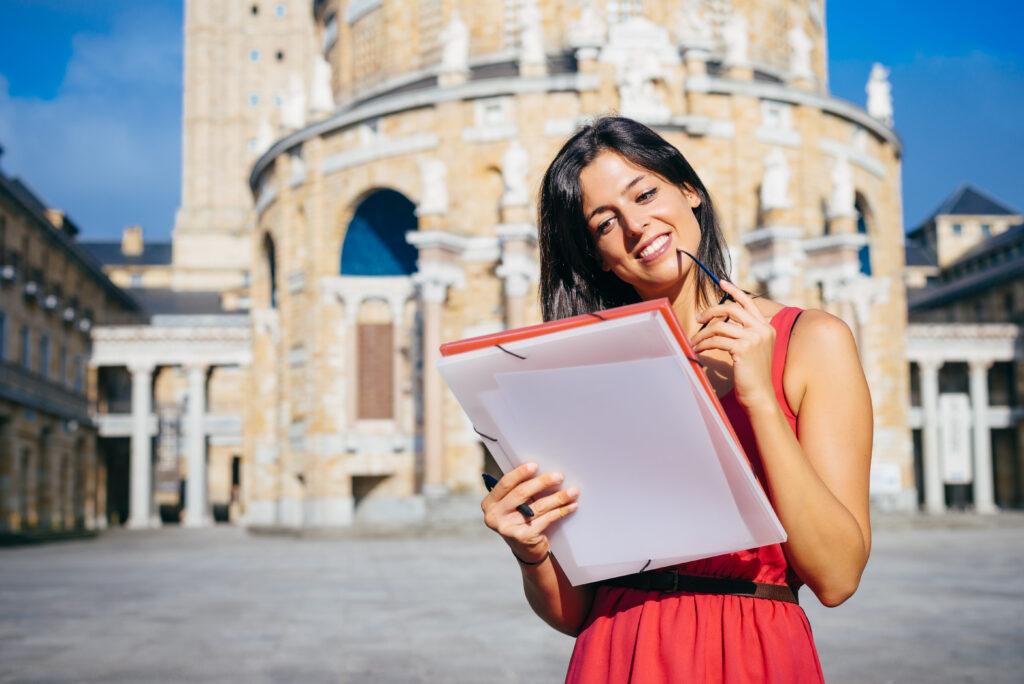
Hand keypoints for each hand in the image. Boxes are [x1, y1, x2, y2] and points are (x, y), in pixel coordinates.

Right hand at [481, 462, 578, 563]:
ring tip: (572, 492)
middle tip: (559, 476)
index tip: (535, 466)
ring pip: (538, 506)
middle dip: (542, 482)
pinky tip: (571, 506)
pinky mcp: (523, 538)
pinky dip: (561, 511)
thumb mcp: (514, 505)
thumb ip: (519, 491)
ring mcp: (507, 528)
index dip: (520, 473)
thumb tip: (542, 470)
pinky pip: (546, 519)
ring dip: (558, 498)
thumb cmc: (521, 520)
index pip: (505, 483)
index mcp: (490, 503)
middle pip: (521, 493)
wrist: (527, 551)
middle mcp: (494, 516)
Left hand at [689, 280, 775, 410]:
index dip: (734, 291)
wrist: (759, 395)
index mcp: (766, 327)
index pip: (748, 303)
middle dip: (711, 312)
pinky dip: (703, 344)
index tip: (721, 282)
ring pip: (720, 327)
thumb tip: (722, 322)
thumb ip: (743, 333)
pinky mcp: (743, 349)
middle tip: (698, 319)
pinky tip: (698, 349)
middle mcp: (762, 330)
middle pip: (731, 310)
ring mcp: (754, 339)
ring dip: (703, 334)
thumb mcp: (752, 349)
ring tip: (694, 341)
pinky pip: (716, 340)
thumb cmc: (752, 374)